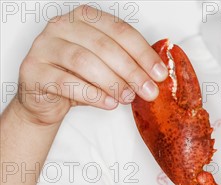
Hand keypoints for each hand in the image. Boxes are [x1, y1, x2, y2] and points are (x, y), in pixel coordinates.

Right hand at [14, 4, 167, 125]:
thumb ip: (128, 66)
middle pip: (104, 46)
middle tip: (149, 91)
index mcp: (84, 18)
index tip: (160, 74)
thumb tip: (157, 77)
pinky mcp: (34, 71)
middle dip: (132, 71)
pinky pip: (66, 82)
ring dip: (112, 82)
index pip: (119, 30)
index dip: (143, 53)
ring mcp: (45, 47)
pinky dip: (92, 94)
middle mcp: (62, 26)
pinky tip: (109, 104)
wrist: (45, 100)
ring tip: (128, 98)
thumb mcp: (107, 68)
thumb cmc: (79, 79)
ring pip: (84, 61)